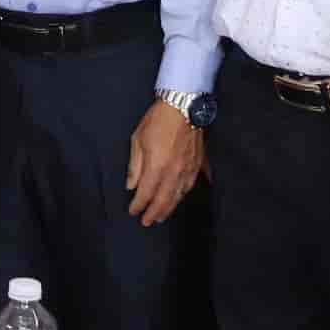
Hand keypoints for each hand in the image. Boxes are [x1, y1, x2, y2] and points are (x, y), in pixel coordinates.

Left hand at [125, 102, 201, 226]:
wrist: (184, 106)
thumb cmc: (157, 121)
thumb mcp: (137, 140)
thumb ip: (135, 166)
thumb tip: (131, 186)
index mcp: (157, 167)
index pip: (146, 194)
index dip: (138, 205)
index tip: (132, 212)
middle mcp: (174, 173)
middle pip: (163, 200)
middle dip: (154, 213)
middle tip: (147, 222)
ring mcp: (188, 170)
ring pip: (178, 196)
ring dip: (169, 208)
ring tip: (162, 216)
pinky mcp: (198, 165)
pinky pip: (190, 185)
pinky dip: (183, 194)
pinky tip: (179, 198)